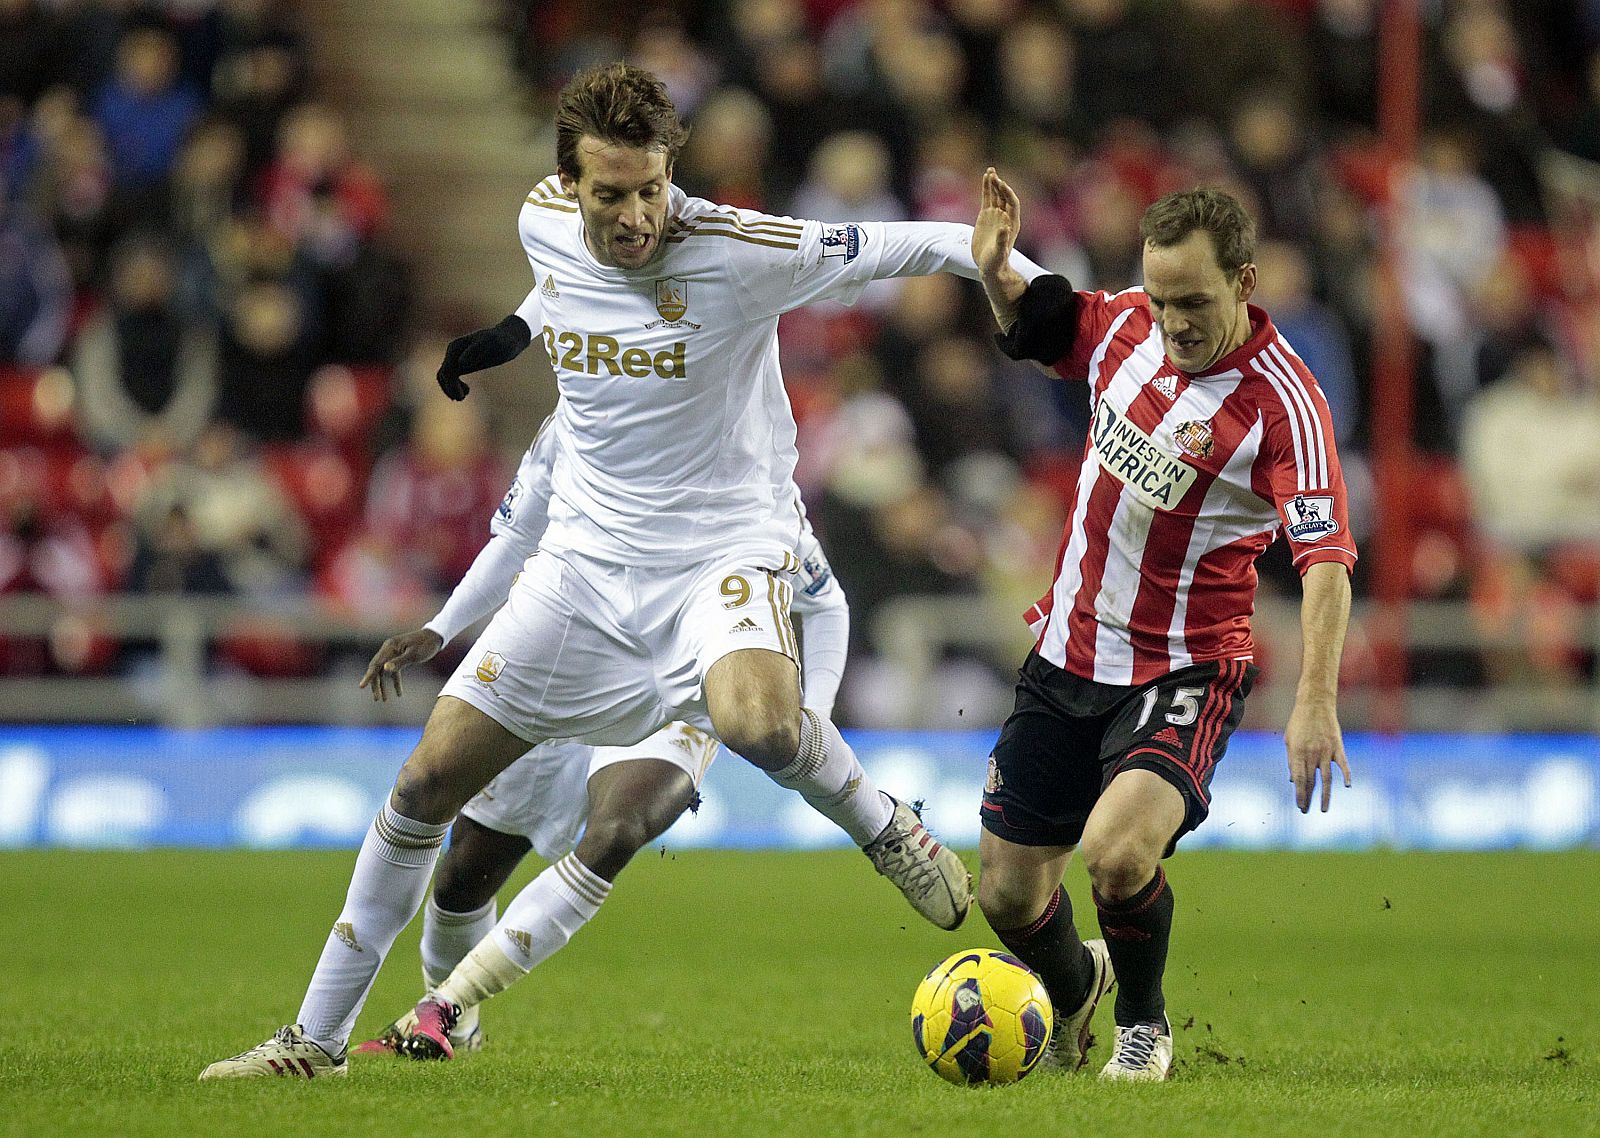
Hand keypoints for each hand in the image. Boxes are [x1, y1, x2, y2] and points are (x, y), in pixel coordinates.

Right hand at [359, 628, 444, 701]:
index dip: (368, 676)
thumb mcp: (414, 654)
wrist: (436, 636)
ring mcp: (393, 653)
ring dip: (383, 685)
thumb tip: (385, 669)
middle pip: (377, 669)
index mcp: (390, 647)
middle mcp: (388, 649)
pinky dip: (395, 682)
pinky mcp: (399, 657)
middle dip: (376, 684)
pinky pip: (393, 671)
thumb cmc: (426, 644)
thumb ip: (399, 662)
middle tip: (377, 699)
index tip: (361, 686)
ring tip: (384, 700)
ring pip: (384, 671)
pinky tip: (399, 694)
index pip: (375, 664)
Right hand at [436, 315, 530, 400]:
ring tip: (462, 396)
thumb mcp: (492, 344)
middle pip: (442, 374)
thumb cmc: (502, 341)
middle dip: (449, 388)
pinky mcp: (462, 363)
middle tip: (461, 398)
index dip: (451, 385)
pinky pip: (450, 376)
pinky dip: (454, 386)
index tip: (463, 396)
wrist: (508, 338)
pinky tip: (467, 390)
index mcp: (456, 347)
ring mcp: (456, 357)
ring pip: (444, 376)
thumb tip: (461, 364)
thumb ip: (476, 350)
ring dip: (450, 388)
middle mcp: (453, 351)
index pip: (447, 370)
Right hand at [973, 167, 1020, 276]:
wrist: (989, 266)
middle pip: (1004, 196)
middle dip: (999, 185)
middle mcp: (1005, 217)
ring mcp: (995, 215)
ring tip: (990, 171)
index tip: (1000, 184)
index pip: (1012, 203)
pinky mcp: (985, 216)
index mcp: (1012, 223)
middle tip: (993, 174)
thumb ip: (1002, 240)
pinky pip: (987, 199)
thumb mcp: (999, 252)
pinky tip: (985, 179)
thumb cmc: (996, 262)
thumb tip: (1004, 228)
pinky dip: (986, 189)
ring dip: (993, 183)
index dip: (1007, 192)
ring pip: (996, 195)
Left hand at [1284, 698, 1350, 812]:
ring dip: (1325, 795)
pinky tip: (1348, 786)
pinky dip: (1347, 775)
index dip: (1300, 794)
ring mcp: (1326, 751)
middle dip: (1308, 798)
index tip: (1300, 806)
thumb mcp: (1289, 740)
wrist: (1315, 704)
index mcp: (1297, 753)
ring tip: (1324, 809)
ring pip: (1327, 778)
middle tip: (1306, 811)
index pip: (1299, 779)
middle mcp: (1312, 754)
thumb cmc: (1299, 723)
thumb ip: (1291, 761)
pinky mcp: (1338, 746)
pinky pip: (1343, 764)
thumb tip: (1294, 781)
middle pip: (1311, 781)